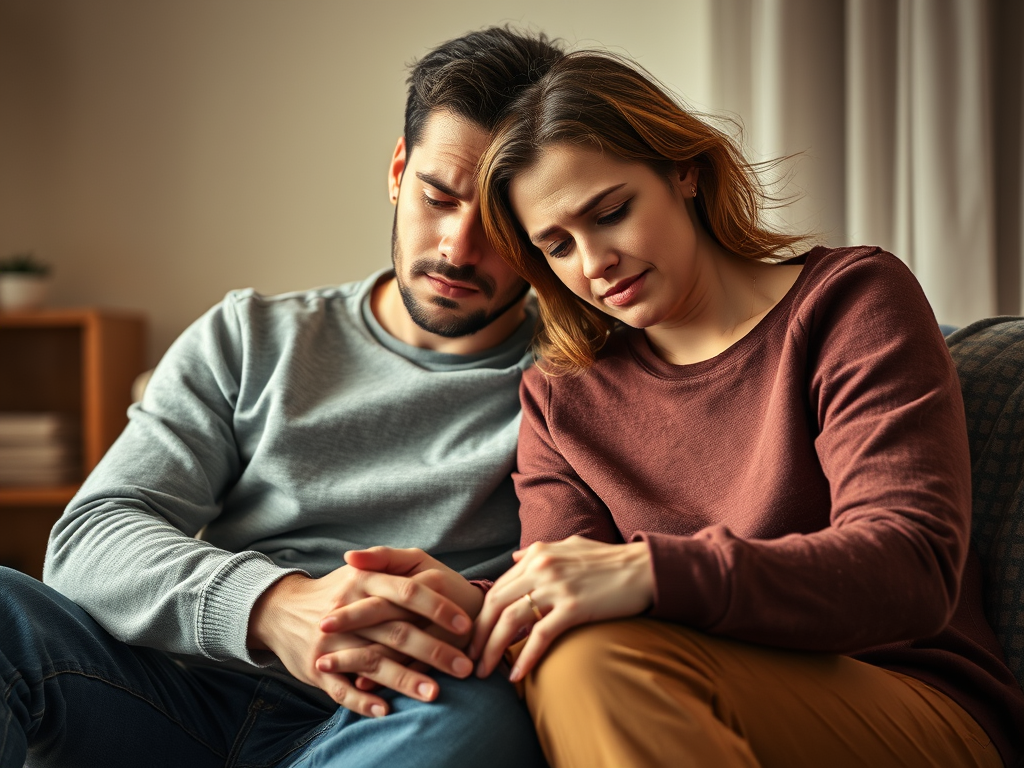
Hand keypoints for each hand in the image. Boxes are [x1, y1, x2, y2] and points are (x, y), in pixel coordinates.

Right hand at [247, 549, 475, 716]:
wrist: (281, 609)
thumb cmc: (335, 591)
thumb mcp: (360, 570)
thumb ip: (392, 567)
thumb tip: (432, 576)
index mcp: (363, 581)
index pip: (407, 592)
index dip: (437, 608)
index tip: (465, 624)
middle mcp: (347, 611)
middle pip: (396, 631)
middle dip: (433, 651)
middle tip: (464, 668)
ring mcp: (331, 642)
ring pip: (372, 661)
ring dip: (404, 679)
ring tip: (434, 693)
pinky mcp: (317, 669)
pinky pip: (341, 688)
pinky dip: (362, 700)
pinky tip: (386, 710)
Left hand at [468, 536, 653, 681]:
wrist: (644, 568)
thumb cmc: (609, 560)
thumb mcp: (569, 546)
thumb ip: (538, 552)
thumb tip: (514, 558)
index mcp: (537, 554)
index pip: (497, 588)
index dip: (480, 616)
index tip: (473, 638)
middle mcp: (541, 567)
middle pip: (495, 604)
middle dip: (478, 635)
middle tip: (470, 660)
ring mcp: (557, 587)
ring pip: (511, 620)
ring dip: (493, 650)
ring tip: (485, 672)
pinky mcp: (574, 607)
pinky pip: (540, 635)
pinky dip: (525, 658)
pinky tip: (517, 676)